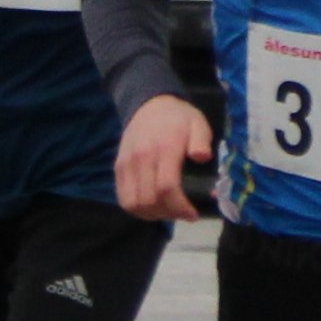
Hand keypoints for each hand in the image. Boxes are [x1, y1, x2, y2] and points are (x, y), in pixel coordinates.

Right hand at [115, 92, 216, 220]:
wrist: (150, 105)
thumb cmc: (179, 119)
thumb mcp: (198, 124)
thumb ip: (202, 141)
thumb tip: (202, 157)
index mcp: (165, 148)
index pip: (167, 187)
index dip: (179, 207)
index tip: (193, 214)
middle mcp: (141, 157)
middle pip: (149, 199)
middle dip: (168, 214)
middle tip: (183, 214)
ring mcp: (127, 163)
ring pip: (133, 203)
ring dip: (151, 215)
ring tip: (168, 212)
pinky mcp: (118, 168)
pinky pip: (122, 197)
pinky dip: (137, 209)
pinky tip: (152, 208)